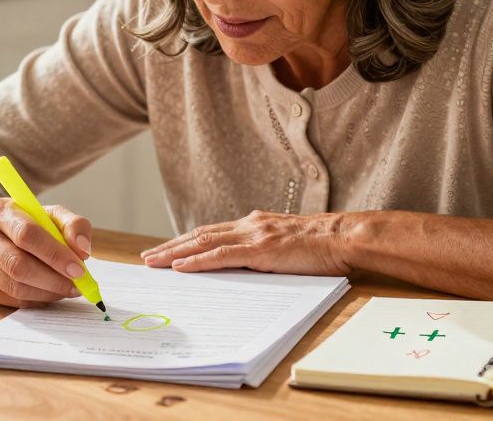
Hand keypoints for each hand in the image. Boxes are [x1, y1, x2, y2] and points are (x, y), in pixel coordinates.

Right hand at [0, 198, 93, 307]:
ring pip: (15, 287)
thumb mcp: (51, 213)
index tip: (79, 269)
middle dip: (53, 279)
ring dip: (47, 292)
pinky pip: (12, 299)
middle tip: (78, 285)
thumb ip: (73, 225)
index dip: (55, 254)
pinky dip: (36, 300)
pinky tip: (49, 292)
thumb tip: (83, 251)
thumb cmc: (27, 221)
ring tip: (67, 288)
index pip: (27, 235)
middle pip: (18, 265)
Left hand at [140, 210, 352, 275]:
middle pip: (200, 235)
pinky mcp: (260, 250)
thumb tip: (249, 268)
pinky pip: (221, 256)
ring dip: (175, 253)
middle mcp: (250, 225)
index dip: (187, 242)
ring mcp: (254, 235)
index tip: (168, 251)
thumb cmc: (323, 247)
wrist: (344, 238)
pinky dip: (197, 261)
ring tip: (154, 262)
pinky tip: (180, 267)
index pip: (213, 232)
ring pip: (203, 242)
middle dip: (172, 246)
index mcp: (256, 224)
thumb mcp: (288, 246)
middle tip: (149, 258)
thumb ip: (266, 252)